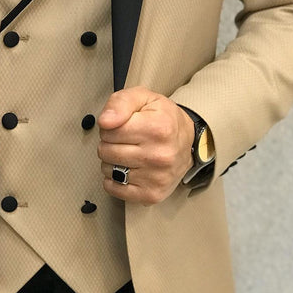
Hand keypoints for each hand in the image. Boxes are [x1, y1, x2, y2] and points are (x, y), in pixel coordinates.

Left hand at [98, 87, 194, 204]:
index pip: (109, 130)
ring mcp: (157, 178)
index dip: (109, 126)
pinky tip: (127, 168)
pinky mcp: (152, 194)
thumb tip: (105, 121)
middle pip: (106, 151)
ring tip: (128, 152)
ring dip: (111, 161)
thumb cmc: (162, 117)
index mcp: (158, 127)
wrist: (188, 141)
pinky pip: (114, 189)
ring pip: (108, 170)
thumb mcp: (143, 98)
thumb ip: (120, 103)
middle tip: (125, 139)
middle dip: (109, 143)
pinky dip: (114, 179)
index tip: (121, 124)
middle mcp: (160, 155)